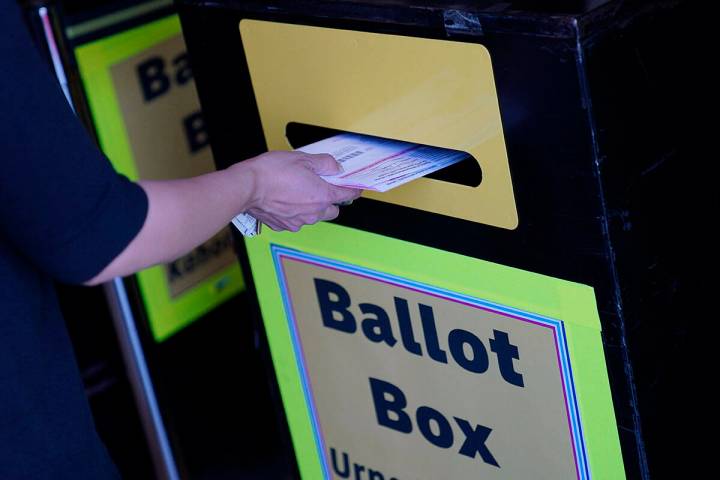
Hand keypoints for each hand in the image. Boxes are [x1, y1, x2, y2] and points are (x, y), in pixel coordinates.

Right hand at [235, 151, 361, 231]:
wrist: (247, 187)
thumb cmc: (271, 172)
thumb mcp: (303, 158)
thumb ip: (324, 163)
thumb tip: (334, 167)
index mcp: (322, 196)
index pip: (347, 195)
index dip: (352, 189)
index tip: (354, 187)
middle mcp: (313, 213)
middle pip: (333, 210)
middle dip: (330, 200)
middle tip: (320, 186)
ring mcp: (298, 222)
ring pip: (314, 217)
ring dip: (312, 207)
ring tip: (298, 191)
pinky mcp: (284, 226)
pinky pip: (296, 221)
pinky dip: (295, 212)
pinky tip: (286, 200)